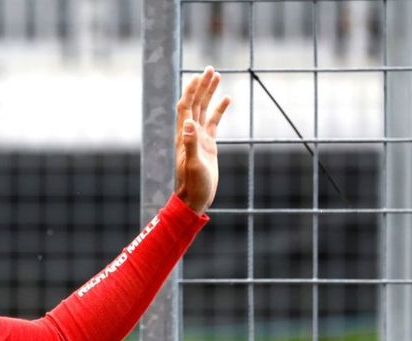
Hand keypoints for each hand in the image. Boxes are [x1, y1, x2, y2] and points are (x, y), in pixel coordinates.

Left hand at [175, 66, 229, 214]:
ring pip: (204, 110)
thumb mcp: (194, 164)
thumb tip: (189, 123)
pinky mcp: (209, 145)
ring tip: (217, 76)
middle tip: (210, 69)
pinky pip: (214, 123)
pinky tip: (227, 99)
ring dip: (210, 94)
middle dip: (202, 86)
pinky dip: (219, 110)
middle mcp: (190, 134)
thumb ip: (191, 144)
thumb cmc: (193, 185)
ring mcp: (200, 139)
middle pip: (195, 104)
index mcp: (184, 136)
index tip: (198, 75)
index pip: (186, 107)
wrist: (195, 200)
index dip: (191, 91)